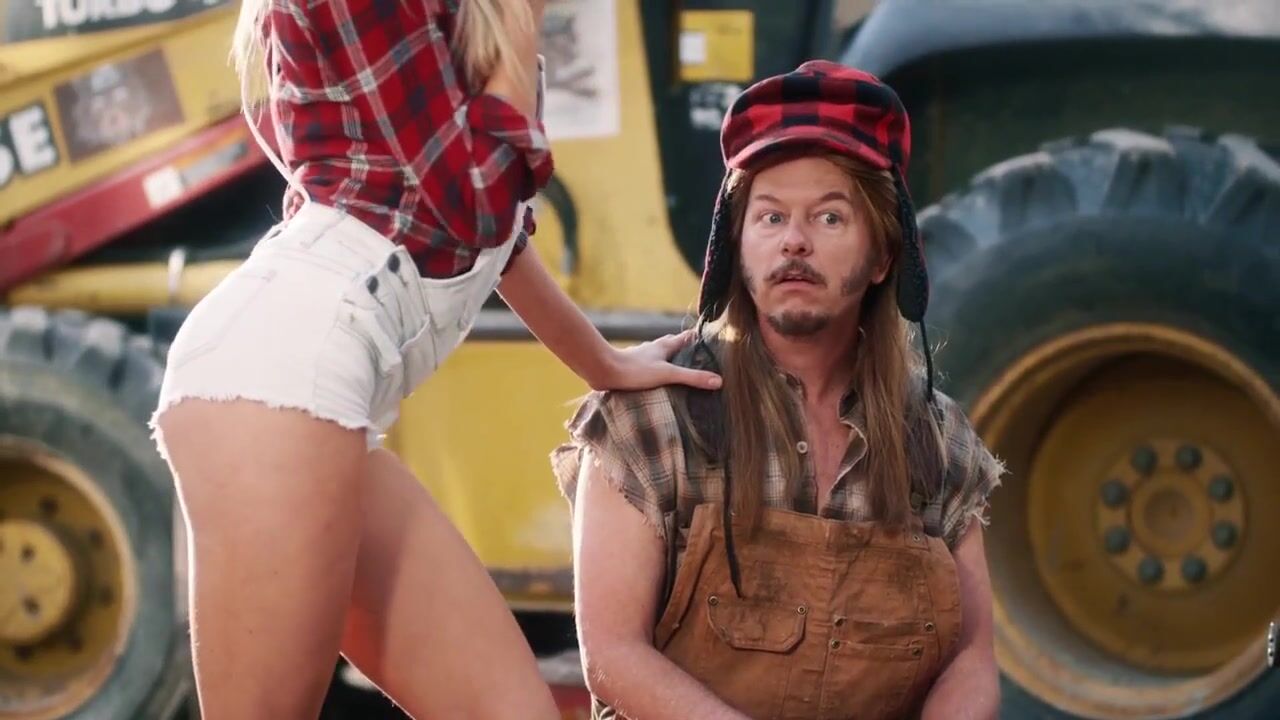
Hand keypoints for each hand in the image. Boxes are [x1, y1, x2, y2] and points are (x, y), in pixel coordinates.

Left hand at [587, 330, 722, 391]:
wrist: (604, 371)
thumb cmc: (635, 370)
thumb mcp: (668, 374)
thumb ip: (692, 378)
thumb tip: (718, 381)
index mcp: (665, 346)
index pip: (687, 337)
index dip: (699, 338)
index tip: (713, 342)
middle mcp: (655, 349)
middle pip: (675, 346)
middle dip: (687, 351)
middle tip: (701, 361)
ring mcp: (643, 358)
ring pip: (662, 357)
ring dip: (672, 362)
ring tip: (683, 373)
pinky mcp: (634, 368)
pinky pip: (651, 368)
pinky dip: (659, 372)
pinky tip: (660, 383)